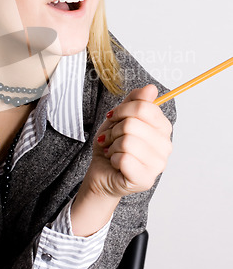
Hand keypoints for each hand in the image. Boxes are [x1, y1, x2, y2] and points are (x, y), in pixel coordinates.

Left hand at [88, 84, 172, 198]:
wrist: (102, 172)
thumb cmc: (113, 145)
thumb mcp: (120, 118)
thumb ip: (135, 102)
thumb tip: (151, 88)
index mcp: (163, 128)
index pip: (144, 107)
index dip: (122, 110)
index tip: (114, 117)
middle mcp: (165, 146)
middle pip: (132, 124)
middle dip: (114, 130)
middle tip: (110, 138)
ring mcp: (158, 165)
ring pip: (127, 142)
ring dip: (112, 145)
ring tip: (112, 150)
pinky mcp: (146, 179)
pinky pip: (124, 159)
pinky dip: (113, 159)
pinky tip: (115, 163)